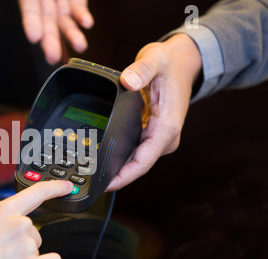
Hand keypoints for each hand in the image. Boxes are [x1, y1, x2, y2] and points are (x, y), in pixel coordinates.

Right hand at [0, 180, 72, 258]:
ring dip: (26, 255)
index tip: (67, 187)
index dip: (56, 188)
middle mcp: (21, 224)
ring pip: (36, 247)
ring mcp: (27, 244)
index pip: (38, 192)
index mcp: (6, 210)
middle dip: (22, 240)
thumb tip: (2, 226)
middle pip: (34, 230)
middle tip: (4, 250)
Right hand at [18, 0, 93, 64]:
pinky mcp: (76, 1)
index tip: (33, 36)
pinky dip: (82, 18)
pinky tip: (87, 23)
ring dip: (73, 36)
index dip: (32, 25)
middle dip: (51, 43)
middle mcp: (45, 5)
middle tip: (52, 57)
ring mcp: (61, 4)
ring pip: (66, 24)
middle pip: (48, 27)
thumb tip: (33, 14)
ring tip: (80, 46)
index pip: (30, 14)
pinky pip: (79, 10)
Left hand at [106, 33, 201, 190]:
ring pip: (135, 160)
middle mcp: (164, 138)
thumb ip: (141, 70)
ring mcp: (158, 138)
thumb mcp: (156, 60)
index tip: (105, 185)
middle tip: (88, 179)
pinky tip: (103, 157)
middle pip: (137, 166)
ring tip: (91, 171)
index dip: (123, 177)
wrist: (183, 63)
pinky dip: (120, 156)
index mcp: (166, 128)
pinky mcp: (152, 134)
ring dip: (116, 168)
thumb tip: (128, 80)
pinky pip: (135, 151)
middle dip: (115, 176)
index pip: (143, 162)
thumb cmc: (171, 64)